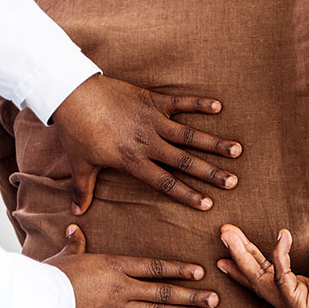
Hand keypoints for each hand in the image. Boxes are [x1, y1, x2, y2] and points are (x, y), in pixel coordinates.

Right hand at [44, 224, 216, 307]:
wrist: (34, 306)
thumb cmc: (48, 276)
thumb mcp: (65, 256)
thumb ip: (76, 244)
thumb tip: (73, 228)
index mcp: (114, 266)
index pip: (153, 266)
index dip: (178, 269)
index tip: (199, 271)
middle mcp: (121, 288)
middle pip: (163, 292)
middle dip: (191, 295)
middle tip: (214, 299)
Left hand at [51, 74, 241, 214]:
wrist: (72, 94)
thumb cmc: (76, 131)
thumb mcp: (80, 163)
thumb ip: (83, 189)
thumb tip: (77, 212)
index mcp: (132, 160)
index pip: (164, 182)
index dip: (187, 194)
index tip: (207, 203)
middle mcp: (147, 142)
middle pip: (185, 161)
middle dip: (210, 172)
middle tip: (233, 182)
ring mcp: (152, 119)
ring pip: (189, 134)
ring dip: (213, 143)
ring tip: (236, 150)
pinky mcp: (152, 100)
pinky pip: (180, 102)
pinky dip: (199, 104)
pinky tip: (218, 107)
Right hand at [216, 216, 308, 307]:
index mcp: (297, 294)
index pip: (264, 278)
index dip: (243, 267)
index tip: (222, 259)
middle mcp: (290, 303)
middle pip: (256, 276)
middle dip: (237, 254)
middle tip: (223, 233)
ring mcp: (292, 306)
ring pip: (260, 277)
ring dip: (243, 254)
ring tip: (228, 234)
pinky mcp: (297, 304)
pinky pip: (282, 276)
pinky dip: (280, 254)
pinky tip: (281, 235)